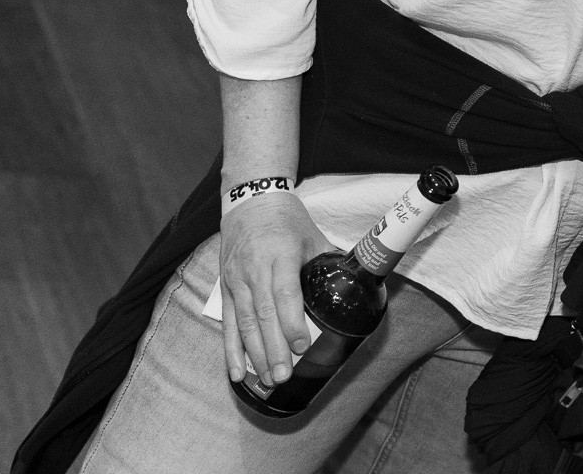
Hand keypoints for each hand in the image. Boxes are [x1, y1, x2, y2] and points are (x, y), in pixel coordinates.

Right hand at [217, 192, 335, 387]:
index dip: (292, 322)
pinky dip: (231, 350)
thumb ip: (330, 264)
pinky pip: (228, 323)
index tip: (302, 346)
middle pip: (263, 314)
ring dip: (256, 355)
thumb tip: (356, 289)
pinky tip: (239, 372)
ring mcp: (237, 280)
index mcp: (281, 254)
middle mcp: (255, 269)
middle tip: (285, 376)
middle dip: (273, 349)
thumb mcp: (313, 237)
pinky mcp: (226, 288)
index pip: (285, 293)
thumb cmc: (287, 220)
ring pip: (245, 323)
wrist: (250, 202)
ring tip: (270, 379)